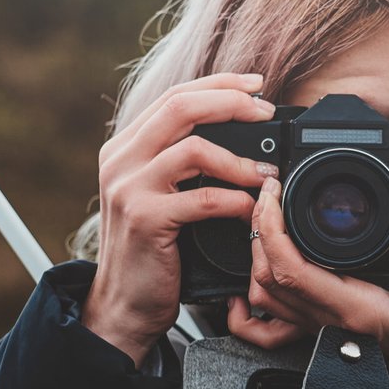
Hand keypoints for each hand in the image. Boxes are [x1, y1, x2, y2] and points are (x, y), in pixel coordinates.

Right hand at [82, 73, 276, 364]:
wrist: (124, 304)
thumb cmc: (154, 251)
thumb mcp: (161, 196)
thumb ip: (184, 165)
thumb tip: (240, 136)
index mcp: (126, 147)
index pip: (174, 96)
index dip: (219, 84)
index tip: (256, 84)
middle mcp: (121, 159)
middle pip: (181, 107)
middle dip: (232, 103)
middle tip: (267, 112)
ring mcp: (129, 187)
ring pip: (194, 149)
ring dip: (241, 159)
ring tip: (267, 172)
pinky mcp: (145, 218)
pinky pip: (202, 198)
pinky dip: (236, 200)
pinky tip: (253, 208)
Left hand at [227, 174, 388, 388]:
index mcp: (354, 308)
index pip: (292, 268)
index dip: (272, 229)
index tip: (275, 197)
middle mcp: (330, 319)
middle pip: (267, 277)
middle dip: (259, 230)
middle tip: (269, 196)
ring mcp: (323, 326)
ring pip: (265, 296)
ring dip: (256, 257)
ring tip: (267, 222)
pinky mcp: (326, 327)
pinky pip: (273, 324)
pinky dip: (252, 307)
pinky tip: (248, 292)